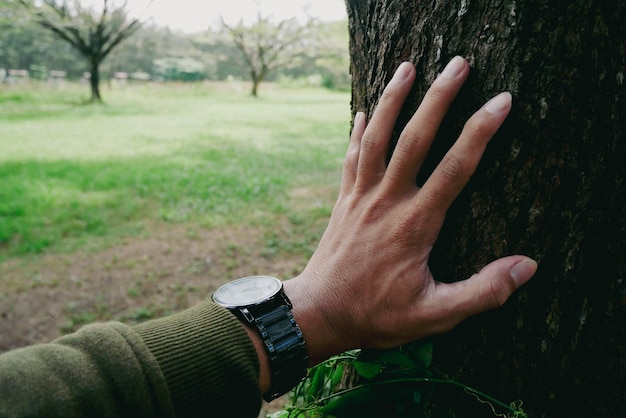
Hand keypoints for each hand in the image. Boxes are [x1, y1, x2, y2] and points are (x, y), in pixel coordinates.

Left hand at [284, 56, 536, 364]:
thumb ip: (482, 292)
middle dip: (438, 97)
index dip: (480, 131)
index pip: (455, 168)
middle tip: (458, 63)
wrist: (320, 312)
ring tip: (407, 67)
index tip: (501, 101)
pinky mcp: (344, 199)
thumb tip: (527, 267)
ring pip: (376, 136)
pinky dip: (357, 130)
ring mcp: (361, 195)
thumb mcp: (435, 315)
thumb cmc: (377, 315)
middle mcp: (388, 200)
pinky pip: (351, 155)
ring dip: (392, 99)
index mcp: (416, 224)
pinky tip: (362, 111)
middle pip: (414, 138)